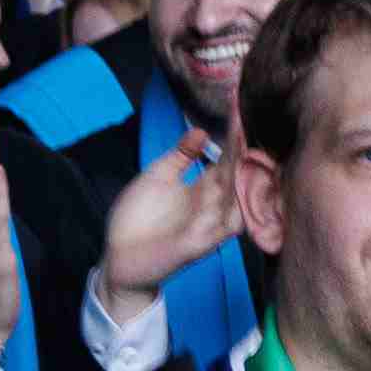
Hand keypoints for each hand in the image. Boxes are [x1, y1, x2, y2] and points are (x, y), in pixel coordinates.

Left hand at [96, 137, 236, 298]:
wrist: (119, 256)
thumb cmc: (137, 217)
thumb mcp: (157, 177)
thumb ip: (179, 156)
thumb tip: (201, 130)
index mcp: (201, 190)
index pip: (225, 162)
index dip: (234, 142)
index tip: (241, 115)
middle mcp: (210, 207)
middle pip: (235, 179)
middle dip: (244, 156)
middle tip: (251, 128)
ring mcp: (207, 226)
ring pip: (237, 204)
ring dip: (244, 183)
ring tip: (250, 156)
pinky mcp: (197, 245)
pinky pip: (223, 230)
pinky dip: (232, 214)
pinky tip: (237, 195)